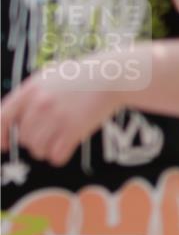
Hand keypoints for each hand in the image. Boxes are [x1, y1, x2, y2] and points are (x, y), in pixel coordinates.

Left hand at [0, 64, 122, 165]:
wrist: (111, 77)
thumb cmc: (81, 77)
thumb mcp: (48, 78)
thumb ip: (30, 96)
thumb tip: (16, 119)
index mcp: (30, 90)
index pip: (3, 119)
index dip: (1, 136)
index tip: (4, 146)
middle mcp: (40, 104)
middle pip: (25, 138)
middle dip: (34, 142)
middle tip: (47, 137)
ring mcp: (57, 117)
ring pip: (38, 149)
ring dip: (46, 151)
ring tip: (56, 143)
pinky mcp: (74, 129)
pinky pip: (56, 155)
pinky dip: (58, 157)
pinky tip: (65, 149)